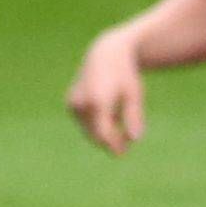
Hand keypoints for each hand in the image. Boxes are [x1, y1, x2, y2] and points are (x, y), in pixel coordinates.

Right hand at [67, 29, 146, 154]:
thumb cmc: (124, 75)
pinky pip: (85, 123)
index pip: (103, 134)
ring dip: (103, 134)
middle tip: (124, 148)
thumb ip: (134, 117)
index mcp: (98, 100)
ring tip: (119, 125)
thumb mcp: (134, 95)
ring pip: (89, 131)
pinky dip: (97, 125)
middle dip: (109, 143)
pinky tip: (109, 113)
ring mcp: (74, 103)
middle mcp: (82, 102)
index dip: (113, 146)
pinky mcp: (70, 104)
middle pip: (95, 135)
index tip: (123, 152)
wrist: (105, 54)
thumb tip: (135, 139)